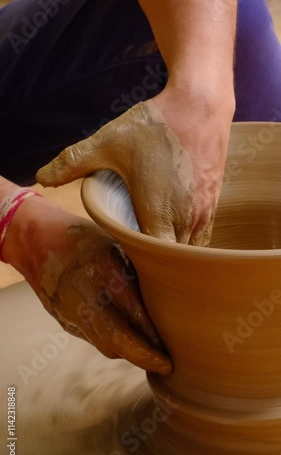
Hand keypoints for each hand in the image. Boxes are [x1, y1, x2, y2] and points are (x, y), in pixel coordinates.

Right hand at [3, 196, 171, 374]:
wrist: (37, 241)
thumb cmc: (83, 238)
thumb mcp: (116, 247)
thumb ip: (137, 274)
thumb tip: (169, 300)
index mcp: (104, 273)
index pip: (133, 316)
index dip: (152, 340)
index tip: (169, 356)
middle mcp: (85, 298)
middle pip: (117, 341)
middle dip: (143, 358)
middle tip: (165, 366)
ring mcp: (71, 313)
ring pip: (105, 345)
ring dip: (128, 352)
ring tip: (150, 353)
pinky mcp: (64, 321)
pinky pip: (92, 338)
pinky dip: (111, 341)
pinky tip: (125, 337)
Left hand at [36, 87, 234, 245]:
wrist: (200, 104)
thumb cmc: (156, 125)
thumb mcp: (108, 142)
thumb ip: (73, 162)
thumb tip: (42, 177)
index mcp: (161, 214)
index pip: (156, 261)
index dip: (141, 264)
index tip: (126, 255)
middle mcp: (187, 219)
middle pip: (173, 259)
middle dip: (155, 260)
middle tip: (135, 252)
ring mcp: (205, 212)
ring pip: (190, 248)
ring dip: (172, 249)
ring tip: (153, 241)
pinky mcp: (214, 202)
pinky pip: (202, 233)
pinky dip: (187, 237)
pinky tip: (172, 225)